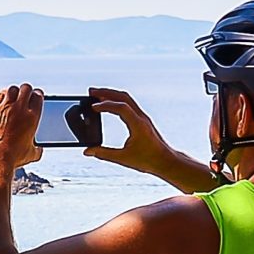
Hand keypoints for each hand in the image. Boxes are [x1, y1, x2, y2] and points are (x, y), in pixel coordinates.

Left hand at [0, 84, 43, 186]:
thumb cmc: (12, 157)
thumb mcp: (32, 154)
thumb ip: (37, 147)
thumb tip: (38, 149)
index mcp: (32, 117)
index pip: (38, 96)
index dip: (38, 95)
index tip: (36, 96)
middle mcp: (19, 109)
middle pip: (26, 88)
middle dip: (27, 91)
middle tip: (26, 95)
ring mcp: (4, 108)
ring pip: (12, 90)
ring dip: (14, 92)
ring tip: (14, 98)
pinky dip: (2, 97)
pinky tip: (2, 102)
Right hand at [85, 87, 220, 192]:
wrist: (166, 161)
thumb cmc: (148, 160)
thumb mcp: (123, 158)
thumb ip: (104, 154)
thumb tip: (87, 151)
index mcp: (138, 124)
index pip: (121, 108)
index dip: (106, 105)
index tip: (93, 107)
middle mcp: (141, 117)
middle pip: (123, 97)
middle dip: (106, 92)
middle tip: (91, 92)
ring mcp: (143, 117)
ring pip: (127, 99)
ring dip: (112, 94)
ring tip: (97, 95)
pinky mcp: (142, 120)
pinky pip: (129, 104)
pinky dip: (118, 100)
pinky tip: (109, 104)